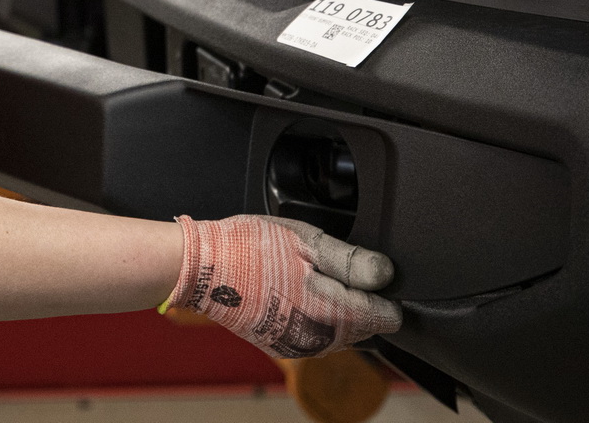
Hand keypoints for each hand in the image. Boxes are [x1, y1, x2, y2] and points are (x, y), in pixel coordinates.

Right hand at [167, 215, 400, 357]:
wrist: (200, 268)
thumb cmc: (247, 249)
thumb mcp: (305, 240)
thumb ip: (351, 259)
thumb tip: (385, 272)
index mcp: (333, 312)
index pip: (388, 317)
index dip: (382, 291)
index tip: (363, 271)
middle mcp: (320, 339)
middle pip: (366, 327)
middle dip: (358, 299)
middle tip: (326, 265)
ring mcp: (300, 346)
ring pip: (341, 333)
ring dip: (336, 309)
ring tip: (306, 276)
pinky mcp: (281, 346)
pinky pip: (315, 336)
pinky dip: (313, 317)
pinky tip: (292, 291)